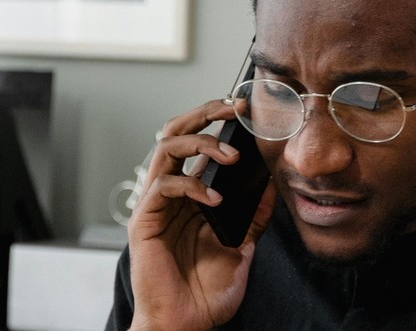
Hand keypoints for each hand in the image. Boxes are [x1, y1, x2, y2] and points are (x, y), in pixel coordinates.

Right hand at [128, 99, 277, 329]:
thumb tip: (271, 187)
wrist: (185, 324)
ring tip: (231, 156)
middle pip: (176, 133)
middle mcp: (170, 193)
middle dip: (205, 113)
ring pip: (167, 148)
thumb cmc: (205, 292)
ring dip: (201, 143)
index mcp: (190, 196)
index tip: (247, 112)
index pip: (199, 144)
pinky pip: (164, 185)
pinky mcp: (145, 220)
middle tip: (233, 107)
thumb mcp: (241, 248)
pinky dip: (193, 185)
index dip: (218, 122)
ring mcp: (155, 205)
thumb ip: (252, 217)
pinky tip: (215, 200)